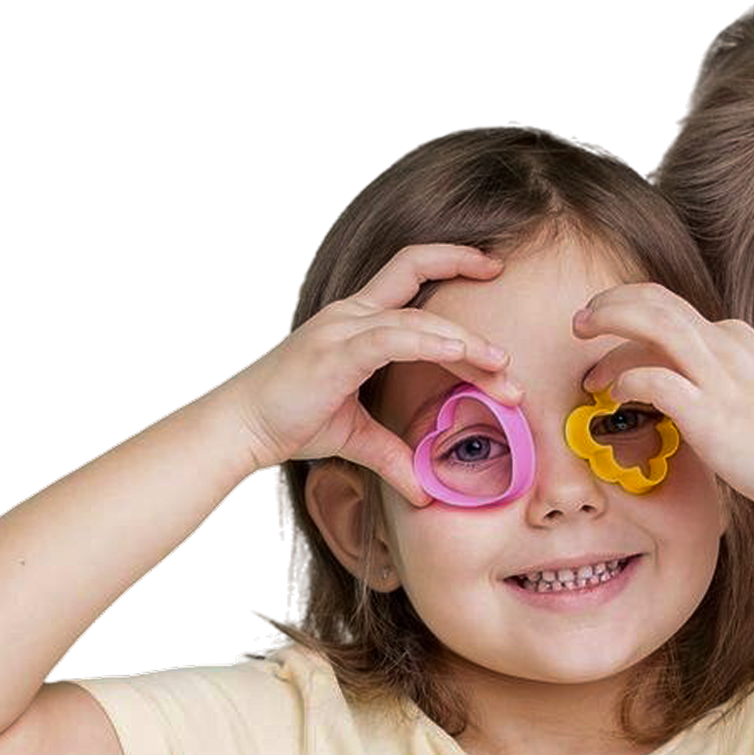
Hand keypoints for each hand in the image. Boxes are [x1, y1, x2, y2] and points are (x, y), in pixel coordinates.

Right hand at [218, 242, 521, 507]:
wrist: (242, 428)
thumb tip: (423, 493)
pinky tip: (459, 350)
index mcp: (357, 321)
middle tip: (511, 340)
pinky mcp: (335, 352)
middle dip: (467, 284)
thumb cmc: (291, 421)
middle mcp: (351, 313)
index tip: (491, 268)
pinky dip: (429, 341)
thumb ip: (394, 456)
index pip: (409, 275)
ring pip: (416, 318)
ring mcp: (342, 328)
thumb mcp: (356, 438)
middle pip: (418, 279)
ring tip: (501, 366)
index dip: (450, 261)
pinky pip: (392, 338)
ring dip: (464, 342)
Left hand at [572, 284, 753, 523]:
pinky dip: (627, 379)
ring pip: (652, 323)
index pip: (672, 312)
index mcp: (737, 340)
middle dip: (611, 304)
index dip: (631, 322)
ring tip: (581, 338)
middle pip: (656, 302)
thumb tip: (692, 398)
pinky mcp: (710, 412)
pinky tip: (614, 396)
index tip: (608, 347)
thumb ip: (725, 388)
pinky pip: (654, 378)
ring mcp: (719, 376)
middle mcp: (727, 346)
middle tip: (580, 321)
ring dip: (610, 321)